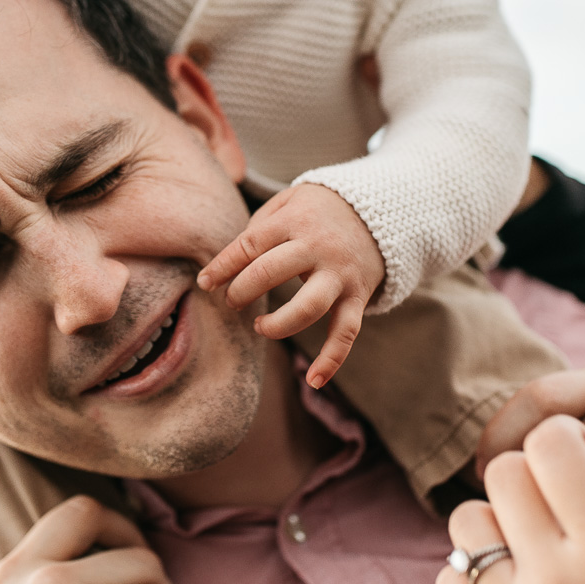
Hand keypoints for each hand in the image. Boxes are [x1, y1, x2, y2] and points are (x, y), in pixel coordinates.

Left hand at [197, 183, 384, 388]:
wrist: (379, 210)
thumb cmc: (317, 211)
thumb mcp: (287, 203)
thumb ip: (258, 229)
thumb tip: (224, 269)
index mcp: (294, 221)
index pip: (249, 245)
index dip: (223, 267)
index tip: (205, 283)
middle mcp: (318, 247)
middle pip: (270, 272)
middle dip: (242, 291)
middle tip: (233, 301)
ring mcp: (339, 274)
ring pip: (308, 307)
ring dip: (277, 325)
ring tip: (259, 326)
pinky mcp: (357, 296)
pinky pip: (346, 332)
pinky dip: (332, 360)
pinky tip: (314, 381)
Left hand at [438, 415, 584, 583]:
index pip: (549, 446)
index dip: (566, 437)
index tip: (583, 456)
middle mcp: (551, 580)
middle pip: (502, 474)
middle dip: (534, 473)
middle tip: (563, 501)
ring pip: (467, 522)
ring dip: (500, 520)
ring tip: (537, 546)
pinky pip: (449, 580)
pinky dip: (471, 571)